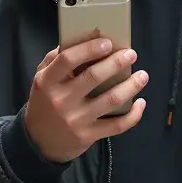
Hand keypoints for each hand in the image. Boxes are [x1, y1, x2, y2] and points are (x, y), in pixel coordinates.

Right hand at [25, 35, 147, 163]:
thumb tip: (82, 40)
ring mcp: (75, 119)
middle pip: (94, 76)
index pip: (68, 59)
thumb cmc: (45, 103)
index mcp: (47, 81)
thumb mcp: (41, 80)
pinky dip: (133, 114)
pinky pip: (117, 125)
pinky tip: (140, 103)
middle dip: (117, 63)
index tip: (107, 43)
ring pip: (111, 99)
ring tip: (143, 76)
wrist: (38, 142)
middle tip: (131, 54)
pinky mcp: (88, 135)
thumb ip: (55, 60)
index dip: (89, 48)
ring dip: (131, 86)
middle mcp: (61, 100)